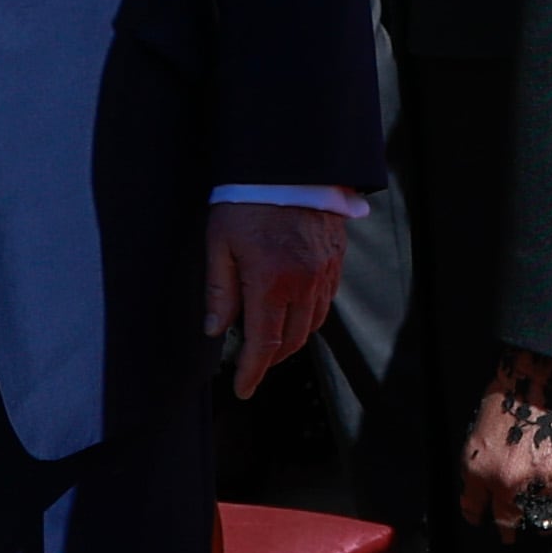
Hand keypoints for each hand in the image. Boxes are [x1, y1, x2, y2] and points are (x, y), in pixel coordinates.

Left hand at [204, 204, 346, 400]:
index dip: (252, 372)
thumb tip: (216, 329)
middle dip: (270, 359)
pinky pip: (326, 299)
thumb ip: (219, 290)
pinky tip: (292, 310)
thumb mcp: (219, 244)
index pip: (264, 344)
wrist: (289, 163)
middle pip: (292, 340)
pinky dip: (309, 315)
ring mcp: (325, 271)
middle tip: (250, 364)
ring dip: (292, 339)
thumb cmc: (247, 201)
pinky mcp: (336, 257)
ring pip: (313, 323)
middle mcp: (304, 282)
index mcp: (271, 282)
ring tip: (270, 340)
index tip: (242, 389)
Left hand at [460, 348, 551, 540]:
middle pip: (510, 522)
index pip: (474, 508)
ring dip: (547, 514)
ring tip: (548, 513)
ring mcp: (549, 479)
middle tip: (514, 531)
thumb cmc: (518, 379)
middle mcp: (511, 481)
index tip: (485, 520)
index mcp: (480, 466)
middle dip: (511, 528)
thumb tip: (495, 478)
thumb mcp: (485, 420)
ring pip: (547, 517)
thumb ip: (487, 455)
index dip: (480, 516)